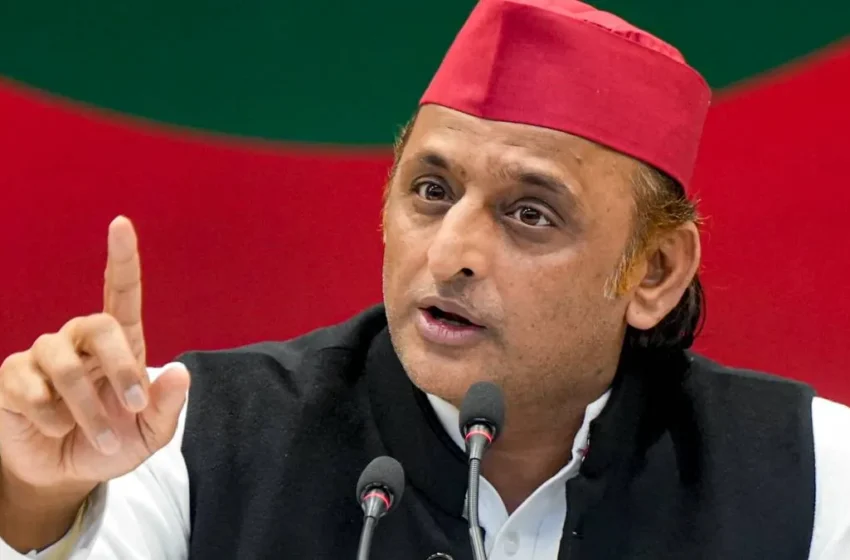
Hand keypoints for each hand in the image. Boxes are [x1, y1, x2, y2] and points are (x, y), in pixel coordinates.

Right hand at [0, 216, 190, 490]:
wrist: (66, 475)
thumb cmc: (113, 442)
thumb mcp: (150, 434)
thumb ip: (166, 406)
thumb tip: (179, 372)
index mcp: (121, 345)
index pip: (121, 291)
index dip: (121, 258)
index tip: (120, 224)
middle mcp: (82, 341)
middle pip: (98, 325)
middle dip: (121, 367)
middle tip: (135, 406)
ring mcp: (44, 357)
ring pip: (62, 363)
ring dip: (87, 408)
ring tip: (101, 437)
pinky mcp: (13, 379)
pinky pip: (29, 387)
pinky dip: (51, 417)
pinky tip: (56, 428)